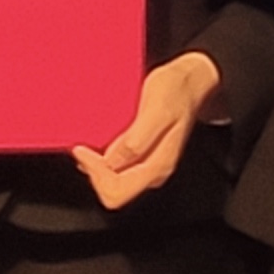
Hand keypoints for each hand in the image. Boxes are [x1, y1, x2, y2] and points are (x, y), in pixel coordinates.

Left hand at [76, 49, 226, 211]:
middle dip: (94, 172)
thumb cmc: (175, 90)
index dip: (95, 173)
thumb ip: (136, 140)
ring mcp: (149, 165)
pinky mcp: (144, 156)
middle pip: (113, 192)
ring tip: (88, 146)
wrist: (190, 80)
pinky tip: (98, 144)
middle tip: (83, 149)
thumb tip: (112, 162)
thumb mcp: (155, 110)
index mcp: (158, 166)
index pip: (117, 190)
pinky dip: (102, 160)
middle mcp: (154, 171)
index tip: (83, 150)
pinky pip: (116, 169)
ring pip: (113, 182)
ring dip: (96, 167)